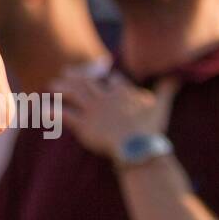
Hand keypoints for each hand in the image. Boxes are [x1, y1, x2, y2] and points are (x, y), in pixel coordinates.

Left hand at [55, 71, 179, 159]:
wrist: (138, 146)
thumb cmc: (150, 128)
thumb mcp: (161, 106)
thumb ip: (166, 90)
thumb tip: (176, 77)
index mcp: (122, 92)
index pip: (112, 81)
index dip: (104, 78)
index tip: (98, 72)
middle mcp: (104, 97)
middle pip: (86, 83)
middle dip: (75, 77)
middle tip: (64, 73)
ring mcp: (93, 110)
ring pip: (73, 94)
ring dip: (62, 89)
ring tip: (51, 86)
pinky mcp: (83, 125)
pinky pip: (65, 116)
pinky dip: (53, 112)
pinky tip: (42, 110)